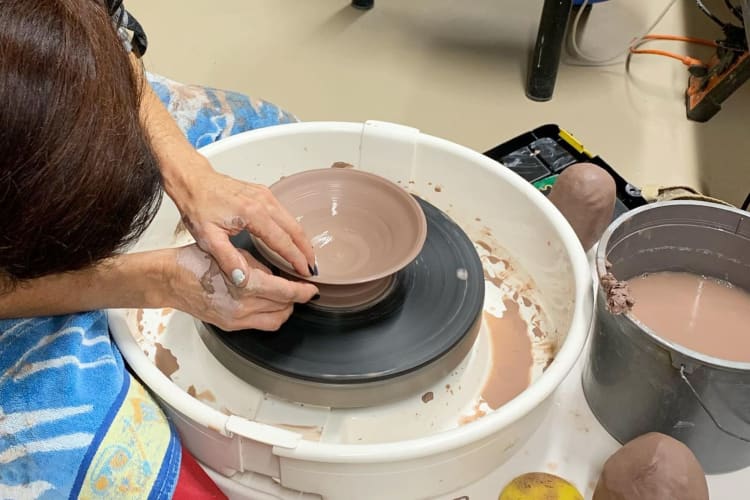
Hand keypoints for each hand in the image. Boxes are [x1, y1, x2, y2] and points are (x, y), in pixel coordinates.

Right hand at [163, 245, 317, 330]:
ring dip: (284, 309)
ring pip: (275, 320)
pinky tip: (268, 302)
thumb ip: (260, 267)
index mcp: (245, 286)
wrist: (170, 280)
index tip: (312, 287)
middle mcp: (242, 307)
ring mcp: (236, 319)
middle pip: (284, 308)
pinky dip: (270, 314)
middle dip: (296, 299)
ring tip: (286, 296)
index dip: (303, 291)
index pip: (286, 293)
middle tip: (301, 288)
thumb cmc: (196, 261)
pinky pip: (260, 324)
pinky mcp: (230, 326)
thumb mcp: (234, 255)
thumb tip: (280, 274)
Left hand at [170, 161, 316, 285]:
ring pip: (292, 220)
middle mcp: (264, 202)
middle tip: (312, 268)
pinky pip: (285, 213)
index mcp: (253, 214)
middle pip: (295, 229)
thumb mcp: (207, 237)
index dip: (296, 259)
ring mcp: (266, 195)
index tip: (305, 272)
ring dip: (301, 239)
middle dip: (306, 250)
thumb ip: (227, 259)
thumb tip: (243, 279)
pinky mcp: (264, 193)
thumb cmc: (198, 205)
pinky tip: (292, 239)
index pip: (283, 241)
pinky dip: (293, 229)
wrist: (193, 180)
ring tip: (306, 257)